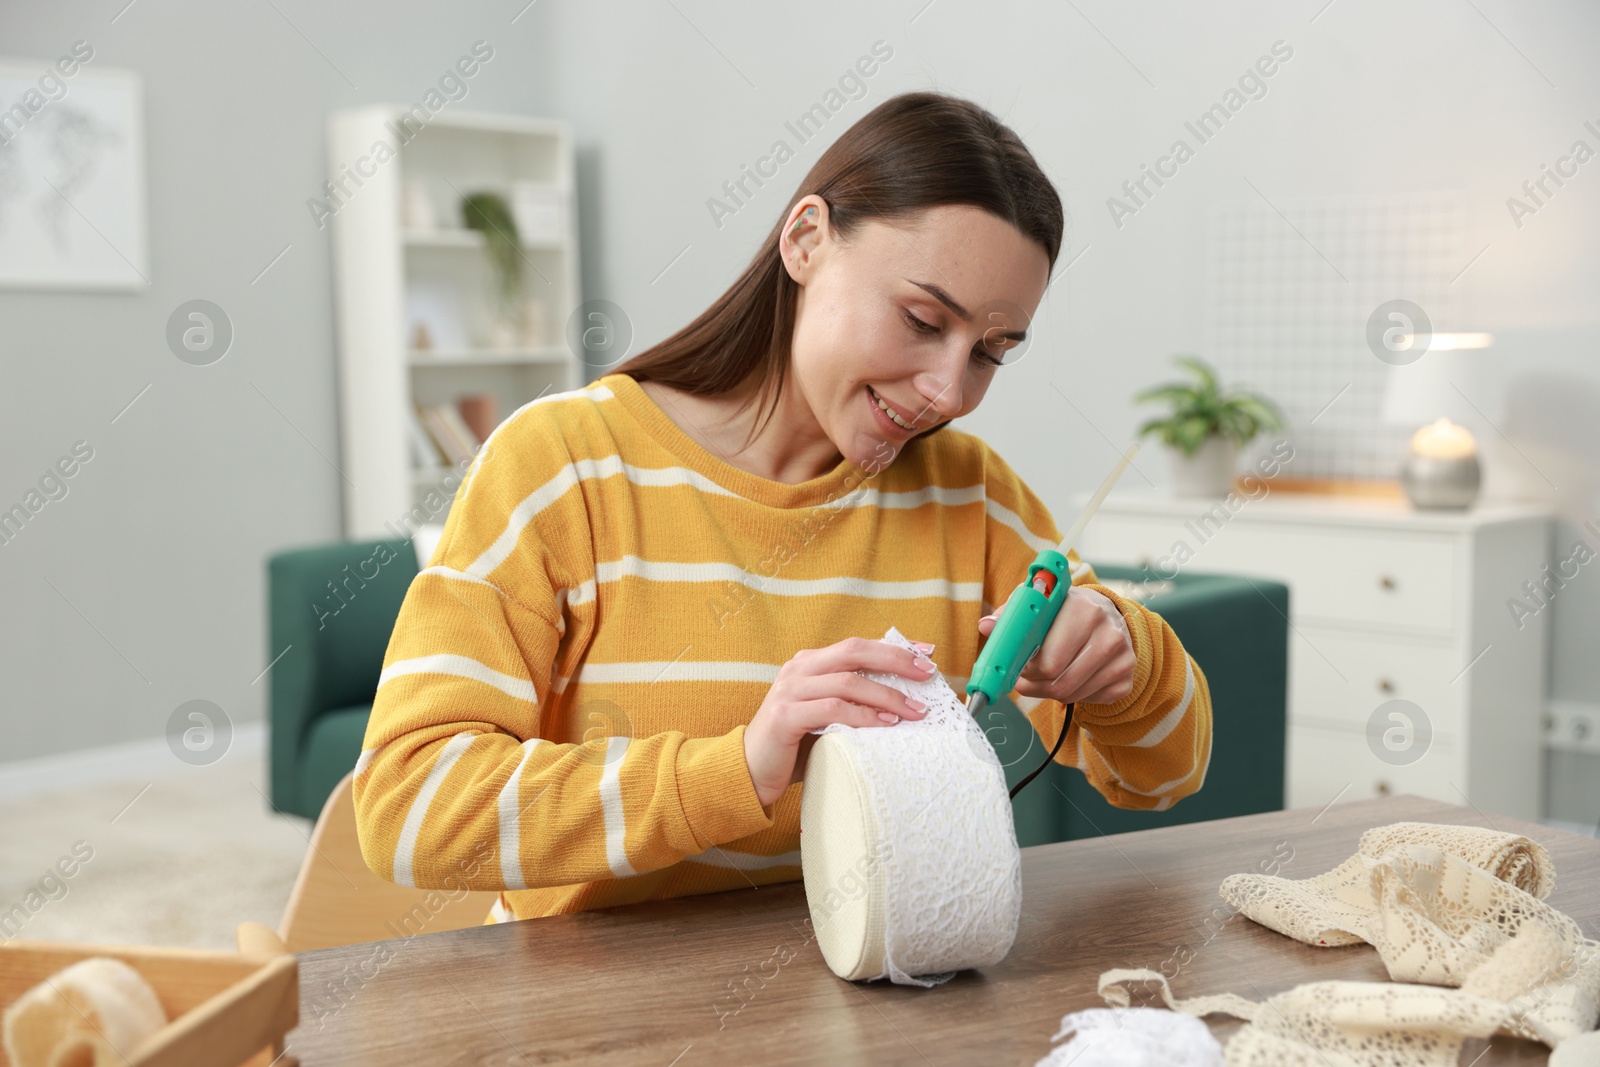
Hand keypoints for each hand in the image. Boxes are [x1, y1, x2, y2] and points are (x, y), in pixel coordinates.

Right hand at [743, 636, 935, 806]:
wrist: (749, 771)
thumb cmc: (796, 745)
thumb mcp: (828, 715)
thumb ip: (853, 700)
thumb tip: (906, 697)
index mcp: (810, 663)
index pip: (858, 646)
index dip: (894, 648)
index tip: (927, 653)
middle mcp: (798, 669)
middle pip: (854, 652)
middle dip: (895, 661)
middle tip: (927, 674)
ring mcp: (789, 690)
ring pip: (848, 681)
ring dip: (887, 695)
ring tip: (915, 710)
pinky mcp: (785, 715)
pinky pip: (832, 709)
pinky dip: (863, 716)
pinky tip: (886, 723)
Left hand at [977, 586, 1134, 705]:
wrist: (1107, 616)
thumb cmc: (1065, 612)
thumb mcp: (1040, 605)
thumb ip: (1012, 615)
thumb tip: (986, 626)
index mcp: (1084, 609)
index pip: (1047, 660)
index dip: (1026, 667)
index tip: (1017, 665)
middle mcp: (1110, 634)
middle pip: (1058, 682)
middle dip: (1034, 683)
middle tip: (1025, 676)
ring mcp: (1122, 659)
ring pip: (1070, 694)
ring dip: (1049, 691)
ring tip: (1045, 675)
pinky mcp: (1126, 680)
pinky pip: (1087, 701)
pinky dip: (1072, 695)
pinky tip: (1070, 675)